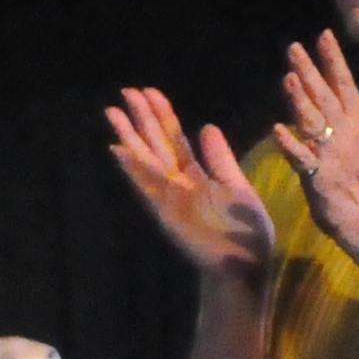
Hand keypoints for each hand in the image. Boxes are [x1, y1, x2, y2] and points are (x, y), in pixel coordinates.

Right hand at [105, 88, 276, 277]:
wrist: (245, 266)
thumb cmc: (244, 232)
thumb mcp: (237, 186)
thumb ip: (220, 159)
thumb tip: (206, 127)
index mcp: (195, 176)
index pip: (174, 139)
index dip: (162, 115)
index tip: (150, 92)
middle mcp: (177, 185)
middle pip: (156, 144)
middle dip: (142, 118)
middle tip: (126, 91)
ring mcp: (169, 199)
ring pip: (145, 160)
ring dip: (129, 137)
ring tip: (112, 112)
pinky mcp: (167, 214)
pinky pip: (147, 187)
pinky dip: (132, 169)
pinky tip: (118, 150)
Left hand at [266, 33, 358, 247]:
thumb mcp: (357, 137)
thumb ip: (342, 113)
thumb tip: (329, 85)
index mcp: (357, 122)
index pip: (345, 84)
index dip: (334, 60)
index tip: (323, 35)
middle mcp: (346, 132)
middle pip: (326, 96)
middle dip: (311, 70)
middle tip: (293, 47)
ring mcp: (332, 153)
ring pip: (314, 121)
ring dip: (301, 100)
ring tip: (288, 78)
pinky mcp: (319, 175)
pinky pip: (302, 157)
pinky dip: (290, 143)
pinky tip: (277, 129)